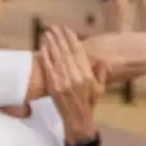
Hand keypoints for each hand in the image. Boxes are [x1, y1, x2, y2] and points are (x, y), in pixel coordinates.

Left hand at [38, 26, 107, 140]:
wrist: (77, 118)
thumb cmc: (89, 103)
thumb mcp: (100, 88)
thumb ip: (101, 73)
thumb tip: (103, 60)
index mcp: (87, 75)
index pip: (79, 52)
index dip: (72, 39)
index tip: (67, 29)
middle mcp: (76, 76)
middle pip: (66, 52)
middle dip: (60, 38)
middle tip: (54, 26)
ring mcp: (63, 81)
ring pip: (56, 57)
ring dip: (51, 44)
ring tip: (46, 32)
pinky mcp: (53, 86)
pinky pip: (48, 68)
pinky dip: (45, 56)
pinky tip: (42, 47)